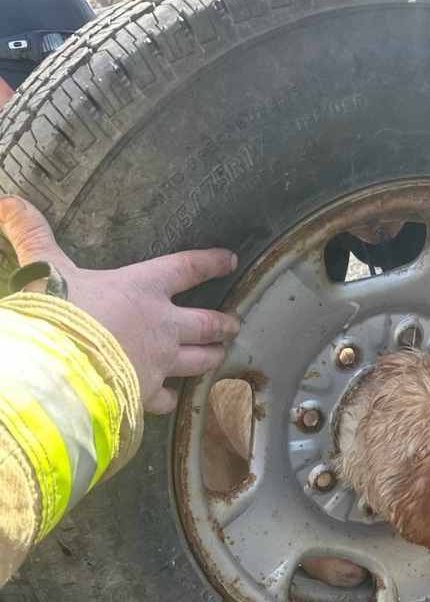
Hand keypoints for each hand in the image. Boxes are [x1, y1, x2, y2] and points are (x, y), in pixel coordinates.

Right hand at [0, 195, 239, 413]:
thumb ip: (33, 236)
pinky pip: (167, 398)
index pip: (187, 268)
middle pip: (206, 323)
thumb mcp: (44, 268)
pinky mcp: (148, 393)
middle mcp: (162, 325)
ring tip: (221, 355)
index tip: (231, 260)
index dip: (211, 262)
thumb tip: (9, 200)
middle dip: (224, 323)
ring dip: (212, 357)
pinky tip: (173, 400)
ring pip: (199, 360)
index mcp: (142, 288)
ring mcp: (160, 361)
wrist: (57, 369)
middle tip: (234, 323)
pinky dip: (172, 399)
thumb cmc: (56, 313)